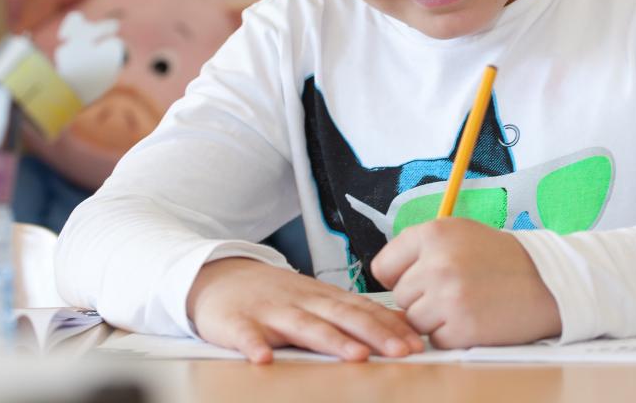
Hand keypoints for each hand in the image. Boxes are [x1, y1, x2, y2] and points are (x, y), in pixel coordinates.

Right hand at [186, 257, 424, 362]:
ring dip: (331, 341)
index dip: (390, 326)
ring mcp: (269, 311)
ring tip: (356, 356)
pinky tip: (263, 359)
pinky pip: (245, 335)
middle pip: (342, 317)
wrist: (219, 275)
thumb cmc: (275, 295)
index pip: (362, 310)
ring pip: (303, 326)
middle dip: (375, 334)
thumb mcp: (314, 299)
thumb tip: (395, 330)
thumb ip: (347, 313)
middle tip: (402, 351)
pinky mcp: (236, 322)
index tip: (417, 343)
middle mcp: (301, 302)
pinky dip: (253, 345)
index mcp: (322, 297)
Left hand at [370, 218, 561, 348]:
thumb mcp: (459, 232)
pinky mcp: (461, 329)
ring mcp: (448, 298)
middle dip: (421, 298)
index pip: (383, 266)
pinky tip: (474, 317)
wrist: (547, 281)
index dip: (399, 276)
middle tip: (454, 290)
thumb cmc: (500, 258)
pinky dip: (451, 335)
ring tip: (465, 302)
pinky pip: (436, 339)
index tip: (418, 279)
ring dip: (434, 319)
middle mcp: (437, 263)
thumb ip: (420, 248)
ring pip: (414, 320)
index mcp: (433, 233)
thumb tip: (383, 276)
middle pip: (400, 296)